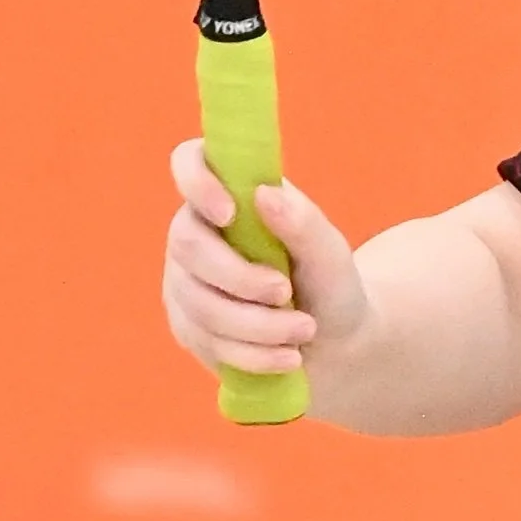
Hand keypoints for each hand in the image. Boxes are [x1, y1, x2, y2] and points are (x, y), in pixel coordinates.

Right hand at [160, 140, 369, 383]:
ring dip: (256, 325)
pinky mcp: (187, 325)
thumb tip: (265, 193)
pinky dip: (251, 353)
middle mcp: (197, 232)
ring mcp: (185, 280)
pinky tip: (287, 358)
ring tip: (304, 332)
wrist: (335, 343)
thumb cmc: (331, 284)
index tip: (229, 213)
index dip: (196, 181)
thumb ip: (302, 222)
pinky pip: (206, 340)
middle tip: (286, 294)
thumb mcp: (330, 253)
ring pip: (199, 302)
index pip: (189, 162)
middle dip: (241, 278)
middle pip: (189, 246)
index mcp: (232, 195)